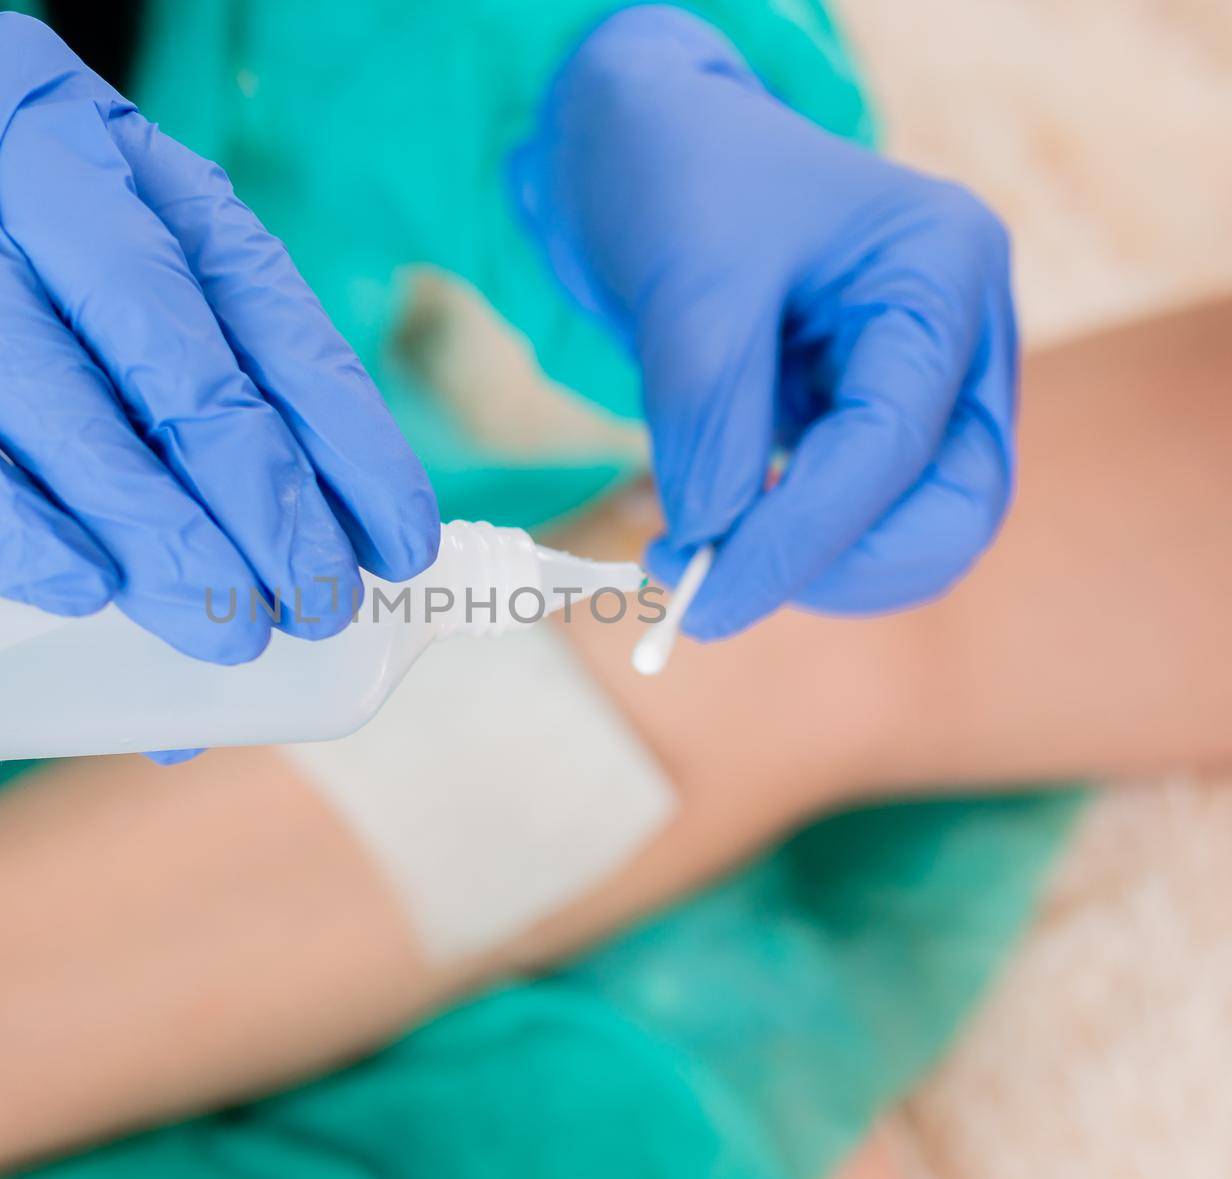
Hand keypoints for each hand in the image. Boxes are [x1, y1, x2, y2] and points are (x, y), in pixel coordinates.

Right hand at [0, 14, 437, 664]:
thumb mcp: (63, 315)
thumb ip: (149, 437)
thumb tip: (246, 645)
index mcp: (113, 149)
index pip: (261, 298)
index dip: (341, 427)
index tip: (396, 542)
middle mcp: (19, 149)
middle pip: (170, 339)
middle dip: (257, 489)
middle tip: (312, 603)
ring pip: (54, 385)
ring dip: (149, 525)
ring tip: (223, 627)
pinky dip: (6, 522)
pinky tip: (80, 592)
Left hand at [511, 5, 1015, 637]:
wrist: (653, 143)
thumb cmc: (679, 179)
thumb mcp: (687, 287)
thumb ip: (710, 421)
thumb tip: (713, 549)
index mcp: (942, 270)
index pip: (894, 445)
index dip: (801, 541)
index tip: (703, 600)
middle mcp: (962, 331)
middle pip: (952, 510)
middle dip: (838, 567)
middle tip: (712, 585)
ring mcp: (930, 379)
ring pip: (920, 528)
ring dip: (818, 567)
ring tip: (699, 548)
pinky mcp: (879, 415)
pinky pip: (865, 512)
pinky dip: (799, 541)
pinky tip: (722, 522)